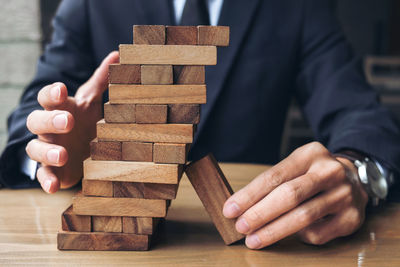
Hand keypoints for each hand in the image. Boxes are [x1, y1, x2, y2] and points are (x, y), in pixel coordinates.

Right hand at [25, 51, 118, 192]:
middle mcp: (49, 128)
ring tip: (63, 154)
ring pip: (35, 149)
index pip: (48, 97)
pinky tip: (53, 187)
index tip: (61, 89)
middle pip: (37, 121)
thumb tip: (118, 53)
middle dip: (49, 120)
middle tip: (67, 121)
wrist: (83, 148)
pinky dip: (46, 180)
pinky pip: (42, 175)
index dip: (52, 93)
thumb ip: (102, 80)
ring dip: (47, 151)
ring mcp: (47, 149)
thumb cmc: (86, 119)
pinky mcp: (50, 170)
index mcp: (60, 108)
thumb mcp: (94, 100)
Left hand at [223, 142, 368, 248]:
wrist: (355, 178)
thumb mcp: (296, 166)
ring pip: (303, 217)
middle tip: (240, 227)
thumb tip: (239, 206)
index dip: (250, 195)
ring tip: (254, 239)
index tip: (230, 209)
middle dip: (260, 214)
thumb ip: (273, 182)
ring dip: (274, 230)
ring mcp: (344, 195)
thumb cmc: (313, 174)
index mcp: (310, 154)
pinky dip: (299, 236)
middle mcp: (330, 172)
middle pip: (289, 195)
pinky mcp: (352, 218)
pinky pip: (318, 233)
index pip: (274, 176)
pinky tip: (289, 235)